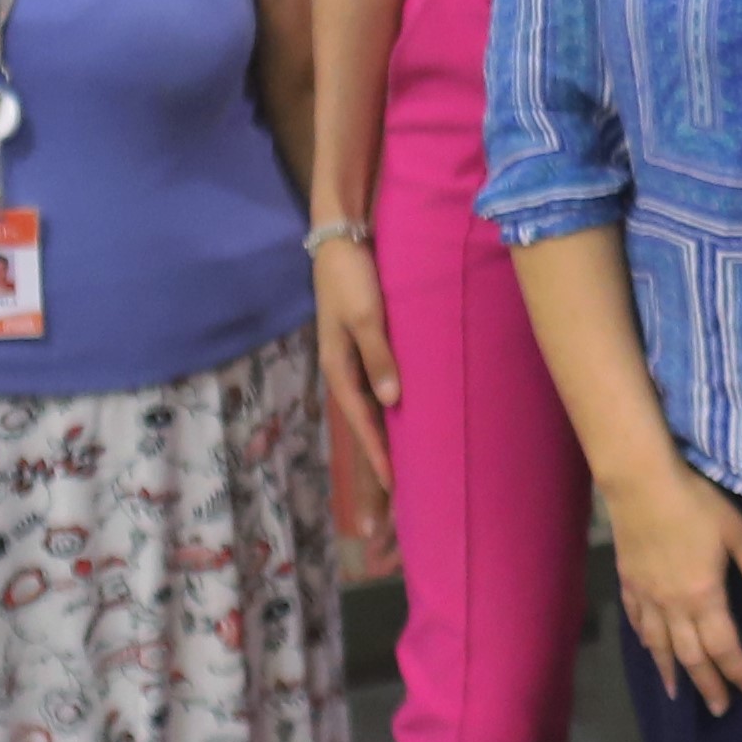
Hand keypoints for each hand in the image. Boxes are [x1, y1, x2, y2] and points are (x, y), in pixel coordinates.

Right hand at [311, 227, 400, 508]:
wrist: (341, 238)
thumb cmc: (353, 275)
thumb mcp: (365, 315)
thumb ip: (378, 356)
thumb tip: (391, 402)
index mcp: (339, 367)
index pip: (363, 421)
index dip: (378, 454)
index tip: (394, 487)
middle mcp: (344, 370)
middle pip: (364, 424)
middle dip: (375, 461)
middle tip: (390, 503)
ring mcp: (353, 359)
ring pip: (371, 410)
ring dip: (383, 441)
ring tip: (400, 476)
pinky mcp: (365, 345)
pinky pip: (377, 389)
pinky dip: (388, 413)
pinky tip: (402, 426)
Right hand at [606, 463, 741, 712]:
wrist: (641, 484)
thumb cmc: (695, 504)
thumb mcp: (738, 533)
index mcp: (704, 596)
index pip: (724, 646)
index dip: (738, 670)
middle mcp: (673, 606)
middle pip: (691, 655)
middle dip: (708, 684)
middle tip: (719, 709)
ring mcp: (647, 596)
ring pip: (659, 646)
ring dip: (671, 673)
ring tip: (678, 694)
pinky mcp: (628, 583)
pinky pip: (637, 622)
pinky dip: (645, 641)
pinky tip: (648, 648)